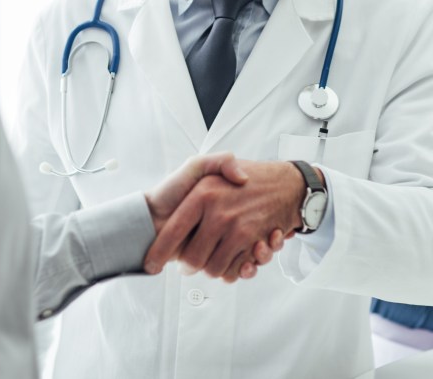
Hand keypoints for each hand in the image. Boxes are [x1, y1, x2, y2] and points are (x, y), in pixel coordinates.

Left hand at [145, 159, 306, 282]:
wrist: (283, 186)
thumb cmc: (235, 181)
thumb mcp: (206, 162)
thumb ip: (201, 165)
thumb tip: (217, 186)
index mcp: (202, 195)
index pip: (172, 231)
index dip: (159, 252)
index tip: (150, 266)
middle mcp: (219, 214)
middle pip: (193, 260)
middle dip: (189, 267)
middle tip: (188, 265)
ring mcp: (238, 228)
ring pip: (215, 268)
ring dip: (213, 269)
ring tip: (213, 260)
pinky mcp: (254, 241)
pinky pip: (239, 268)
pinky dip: (239, 269)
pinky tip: (240, 261)